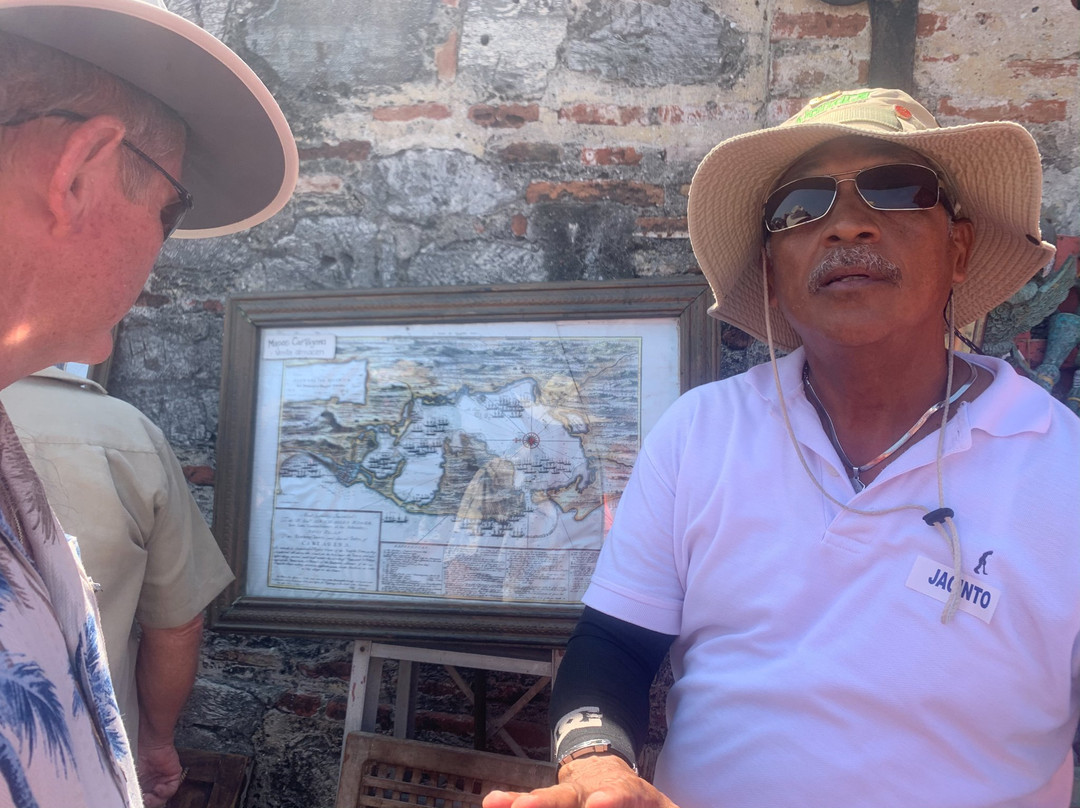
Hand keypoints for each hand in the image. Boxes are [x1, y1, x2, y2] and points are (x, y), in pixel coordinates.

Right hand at [137, 738, 183, 807]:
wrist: (151, 743)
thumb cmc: (139, 755)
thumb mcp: (132, 775)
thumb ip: (132, 787)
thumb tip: (130, 797)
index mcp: (144, 785)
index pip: (144, 798)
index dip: (141, 801)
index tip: (136, 801)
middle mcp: (154, 784)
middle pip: (154, 801)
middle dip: (148, 802)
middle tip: (143, 800)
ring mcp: (164, 781)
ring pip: (162, 798)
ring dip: (155, 800)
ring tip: (149, 796)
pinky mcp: (173, 776)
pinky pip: (171, 790)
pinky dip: (164, 792)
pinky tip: (158, 788)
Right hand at [483, 754, 678, 807]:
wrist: (612, 773)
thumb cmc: (642, 806)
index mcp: (634, 798)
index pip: (627, 798)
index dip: (615, 801)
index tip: (601, 804)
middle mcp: (599, 795)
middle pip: (577, 801)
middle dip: (556, 806)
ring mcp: (573, 797)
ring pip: (551, 800)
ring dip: (529, 804)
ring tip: (507, 807)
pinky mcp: (553, 803)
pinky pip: (530, 802)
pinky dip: (512, 801)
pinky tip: (493, 803)